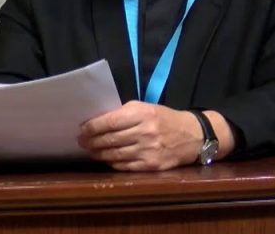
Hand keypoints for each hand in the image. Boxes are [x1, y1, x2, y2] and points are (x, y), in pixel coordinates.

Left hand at [78, 101, 201, 170]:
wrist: (192, 136)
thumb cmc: (165, 119)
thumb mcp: (146, 108)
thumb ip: (124, 114)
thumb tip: (98, 122)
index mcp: (143, 114)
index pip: (110, 122)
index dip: (93, 127)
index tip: (82, 129)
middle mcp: (145, 132)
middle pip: (110, 139)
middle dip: (92, 141)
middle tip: (81, 141)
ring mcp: (148, 150)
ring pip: (115, 154)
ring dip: (99, 153)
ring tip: (91, 151)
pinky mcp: (151, 165)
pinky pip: (125, 166)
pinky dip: (113, 163)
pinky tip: (107, 159)